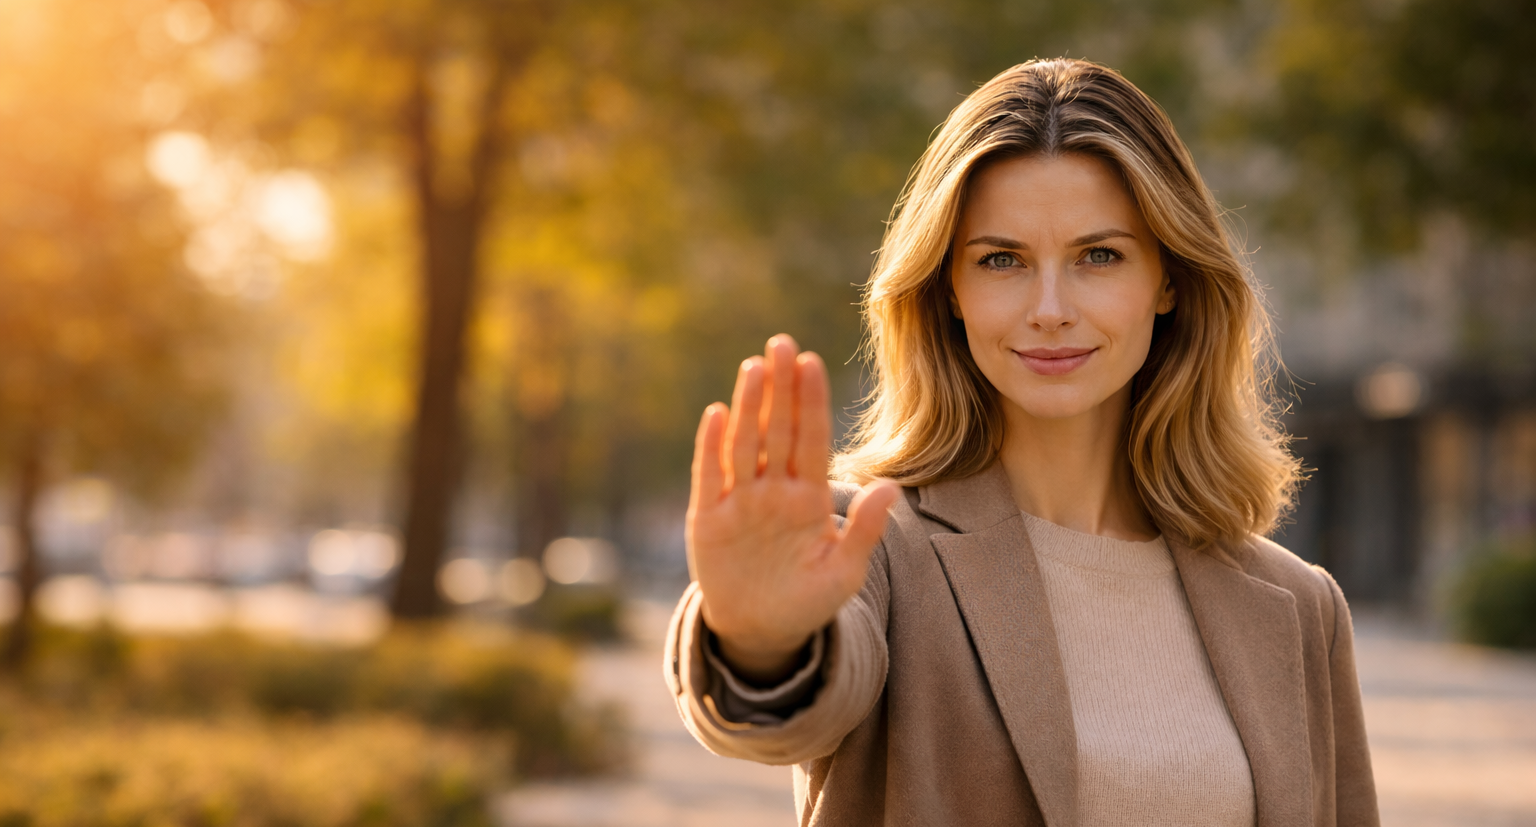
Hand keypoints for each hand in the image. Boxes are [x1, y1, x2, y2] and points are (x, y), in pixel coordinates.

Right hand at [686, 334, 899, 684]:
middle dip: (780, 387)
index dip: (811, 402)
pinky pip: (709, 476)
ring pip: (744, 444)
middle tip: (782, 342)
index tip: (812, 363)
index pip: (811, 439)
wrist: (762, 633)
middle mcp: (773, 491)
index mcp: (808, 498)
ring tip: (755, 367)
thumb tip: (892, 486)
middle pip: (777, 430)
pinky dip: (711, 446)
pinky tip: (717, 414)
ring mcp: (739, 501)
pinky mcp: (708, 519)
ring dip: (749, 406)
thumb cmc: (807, 600)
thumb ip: (865, 529)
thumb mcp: (844, 572)